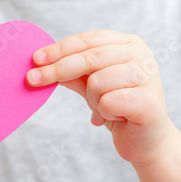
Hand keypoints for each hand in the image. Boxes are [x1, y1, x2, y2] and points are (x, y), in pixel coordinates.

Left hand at [26, 30, 172, 165]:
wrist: (145, 141)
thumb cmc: (117, 107)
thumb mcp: (89, 84)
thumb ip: (70, 72)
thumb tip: (39, 63)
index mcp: (128, 43)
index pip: (87, 40)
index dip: (58, 49)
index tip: (34, 59)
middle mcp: (142, 54)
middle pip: (89, 58)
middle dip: (56, 70)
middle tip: (31, 80)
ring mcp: (148, 76)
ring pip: (97, 82)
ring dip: (92, 100)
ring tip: (105, 108)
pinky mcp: (149, 101)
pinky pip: (107, 102)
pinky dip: (104, 113)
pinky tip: (118, 117)